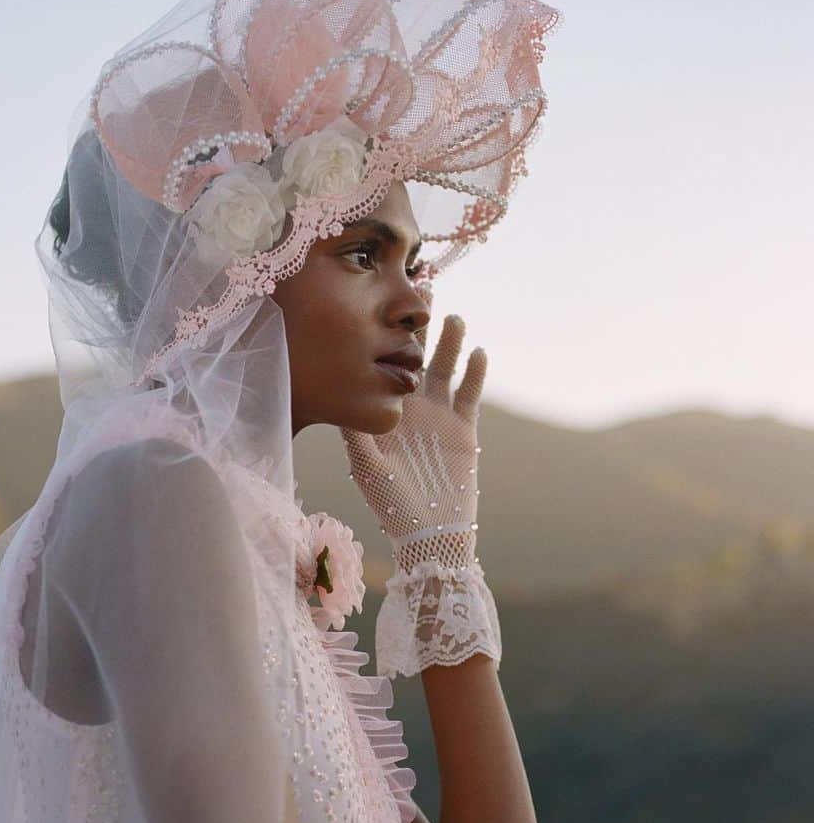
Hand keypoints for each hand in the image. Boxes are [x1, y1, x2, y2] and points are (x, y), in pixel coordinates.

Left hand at [340, 315, 487, 573]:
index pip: (382, 366)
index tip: (379, 305)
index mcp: (383, 411)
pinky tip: (477, 350)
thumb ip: (357, 433)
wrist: (430, 532)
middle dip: (417, 327)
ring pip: (444, 368)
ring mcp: (438, 415)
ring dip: (449, 342)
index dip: (383, 337)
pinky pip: (470, 393)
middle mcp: (410, 407)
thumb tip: (345, 399)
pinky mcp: (464, 427)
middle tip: (421, 290)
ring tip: (452, 316)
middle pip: (415, 357)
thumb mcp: (367, 466)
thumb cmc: (391, 504)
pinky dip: (475, 371)